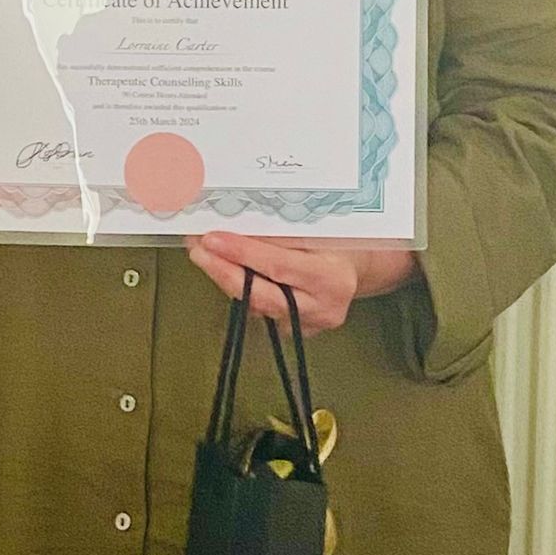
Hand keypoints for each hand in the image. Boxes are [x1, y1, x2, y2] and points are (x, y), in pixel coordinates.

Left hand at [186, 232, 417, 336]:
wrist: (359, 268)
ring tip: (203, 253)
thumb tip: (236, 222)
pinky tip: (222, 269)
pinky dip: (239, 289)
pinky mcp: (296, 332)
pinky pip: (260, 310)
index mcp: (333, 279)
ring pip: (256, 305)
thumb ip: (283, 234)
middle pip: (262, 295)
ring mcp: (309, 326)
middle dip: (223, 271)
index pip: (278, 266)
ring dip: (226, 278)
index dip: (242, 252)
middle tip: (197, 249)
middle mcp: (323, 309)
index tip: (212, 238)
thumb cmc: (341, 241)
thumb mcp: (320, 229)